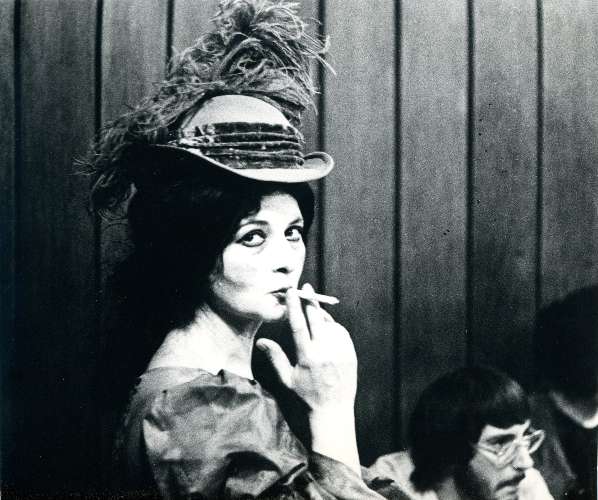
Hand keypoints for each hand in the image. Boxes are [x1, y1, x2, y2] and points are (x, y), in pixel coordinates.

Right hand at [255, 283, 359, 472]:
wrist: (333, 412)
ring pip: (330, 324)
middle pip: (316, 318)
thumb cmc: (306, 396)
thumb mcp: (287, 380)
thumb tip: (261, 341)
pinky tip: (327, 328)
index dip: (295, 306)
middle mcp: (325, 352)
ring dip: (321, 315)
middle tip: (306, 288)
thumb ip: (275, 358)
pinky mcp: (351, 354)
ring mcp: (340, 352)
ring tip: (314, 314)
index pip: (299, 325)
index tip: (292, 292)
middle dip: (310, 301)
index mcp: (307, 357)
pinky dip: (334, 327)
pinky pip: (342, 332)